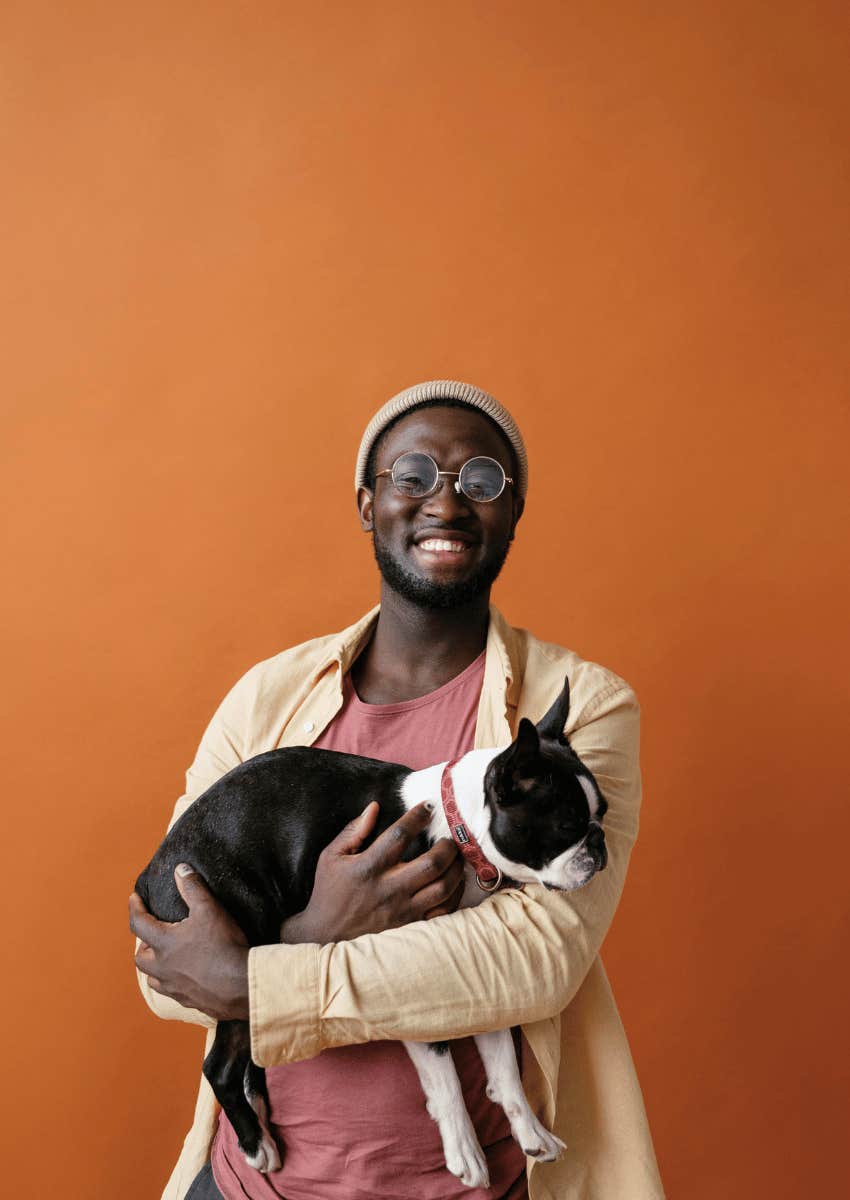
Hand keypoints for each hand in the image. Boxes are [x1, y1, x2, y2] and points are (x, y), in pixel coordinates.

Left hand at [129, 866, 249, 1019]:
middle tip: (152, 933)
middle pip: (140, 957)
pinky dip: (172, 982)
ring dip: (154, 966)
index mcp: (164, 943)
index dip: (134, 907)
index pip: (139, 923)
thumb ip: (192, 888)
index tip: (134, 898)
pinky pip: (172, 992)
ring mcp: (174, 987)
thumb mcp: (209, 909)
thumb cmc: (223, 945)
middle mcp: (163, 968)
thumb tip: (180, 869)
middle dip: (143, 943)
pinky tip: (184, 977)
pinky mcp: (188, 1001)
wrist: (241, 984)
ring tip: (164, 957)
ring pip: (153, 978)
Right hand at [281, 801, 464, 944]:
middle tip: (450, 835)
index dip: (418, 816)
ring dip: (456, 867)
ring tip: (456, 855)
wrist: (326, 935)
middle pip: (432, 863)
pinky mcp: (411, 927)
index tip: (429, 805)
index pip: (400, 835)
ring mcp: (403, 911)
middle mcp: (389, 889)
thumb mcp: (331, 857)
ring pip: (444, 887)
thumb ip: (353, 831)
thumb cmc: (329, 892)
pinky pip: (445, 911)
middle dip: (447, 845)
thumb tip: (375, 807)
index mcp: (368, 868)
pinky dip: (456, 893)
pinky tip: (454, 880)